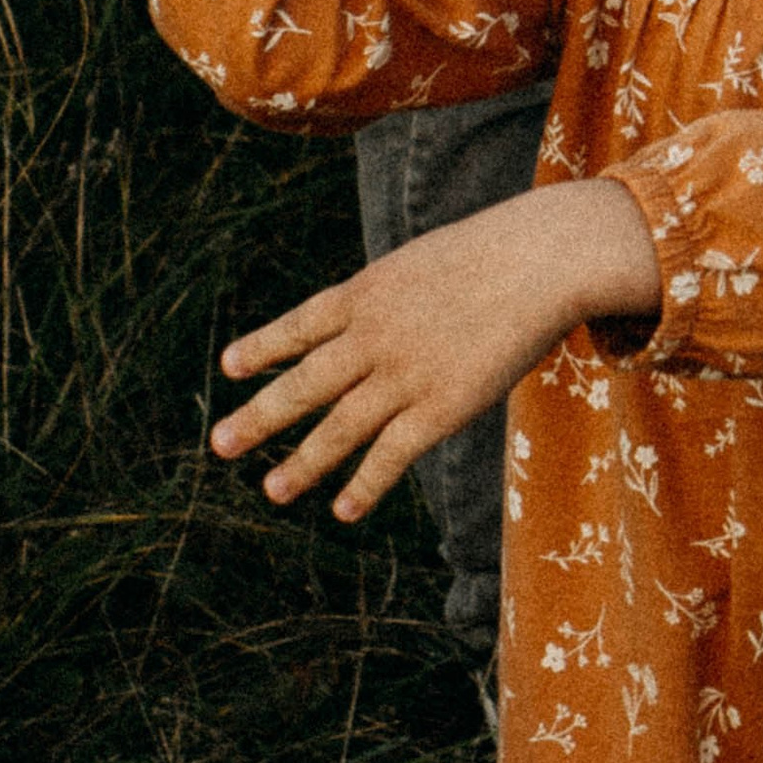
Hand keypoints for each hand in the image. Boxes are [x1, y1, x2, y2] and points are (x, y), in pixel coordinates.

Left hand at [210, 181, 661, 521]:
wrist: (543, 258)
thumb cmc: (495, 252)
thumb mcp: (426, 262)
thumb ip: (393, 297)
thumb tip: (369, 325)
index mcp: (369, 291)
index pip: (303, 324)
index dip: (265, 346)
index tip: (229, 366)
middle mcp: (375, 335)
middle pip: (306, 382)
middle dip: (261, 415)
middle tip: (219, 444)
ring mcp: (404, 373)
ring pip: (339, 427)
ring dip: (302, 462)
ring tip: (272, 490)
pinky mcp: (440, 407)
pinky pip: (391, 454)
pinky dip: (364, 485)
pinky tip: (343, 510)